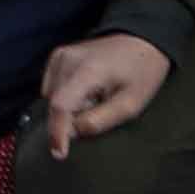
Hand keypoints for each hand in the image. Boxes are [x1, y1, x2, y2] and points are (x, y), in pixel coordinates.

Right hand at [31, 31, 167, 148]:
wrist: (142, 39)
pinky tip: (86, 91)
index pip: (60, 106)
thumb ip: (99, 120)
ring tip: (96, 99)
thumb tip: (73, 132)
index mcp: (87, 71)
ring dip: (69, 107)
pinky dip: (65, 96)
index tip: (59, 154)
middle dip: (71, 118)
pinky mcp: (58, 56)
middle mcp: (67, 60)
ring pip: (52, 97)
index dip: (57, 133)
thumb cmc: (142, 72)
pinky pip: (52, 87)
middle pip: (55, 104)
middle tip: (100, 110)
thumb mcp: (131, 104)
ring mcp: (60, 55)